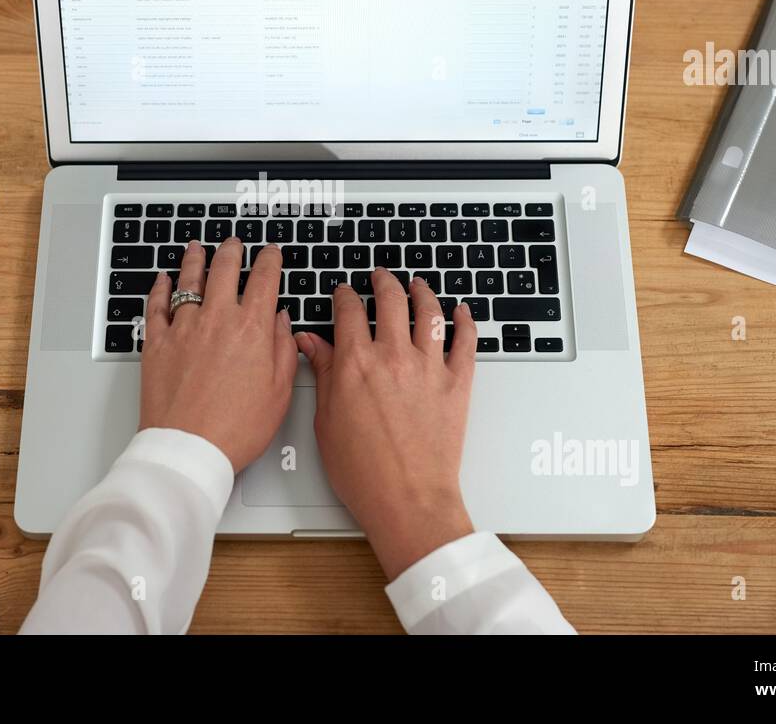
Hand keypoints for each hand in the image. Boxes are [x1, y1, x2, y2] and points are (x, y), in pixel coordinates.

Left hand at [140, 238, 297, 471]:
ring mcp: (183, 328)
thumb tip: (281, 322)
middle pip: (224, 269)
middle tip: (234, 244)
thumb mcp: (278, 392)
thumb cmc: (235, 429)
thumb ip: (283, 350)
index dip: (270, 261)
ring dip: (195, 259)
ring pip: (189, 280)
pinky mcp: (156, 343)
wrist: (189, 449)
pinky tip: (163, 280)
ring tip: (197, 247)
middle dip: (232, 251)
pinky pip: (156, 306)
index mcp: (251, 329)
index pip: (264, 280)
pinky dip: (160, 288)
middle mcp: (216, 320)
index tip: (271, 254)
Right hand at [296, 269, 477, 580]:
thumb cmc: (363, 472)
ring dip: (422, 291)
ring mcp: (428, 368)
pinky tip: (462, 311)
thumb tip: (309, 344)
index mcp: (355, 364)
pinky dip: (465, 321)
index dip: (344, 296)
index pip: (349, 311)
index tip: (343, 293)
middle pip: (390, 300)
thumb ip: (322, 373)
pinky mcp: (456, 384)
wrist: (407, 500)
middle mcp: (393, 357)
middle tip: (379, 276)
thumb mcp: (327, 421)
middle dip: (382, 281)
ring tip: (417, 284)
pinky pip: (465, 342)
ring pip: (429, 312)